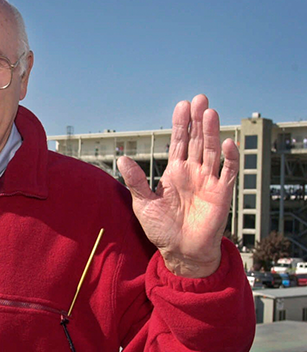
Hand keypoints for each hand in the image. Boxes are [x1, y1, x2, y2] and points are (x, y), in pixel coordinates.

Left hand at [117, 95, 238, 277]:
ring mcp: (208, 181)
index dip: (181, 124)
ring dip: (211, 132)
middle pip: (197, 141)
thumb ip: (136, 181)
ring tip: (209, 112)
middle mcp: (193, 172)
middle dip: (198, 121)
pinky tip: (227, 142)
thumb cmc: (161, 229)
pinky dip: (229, 158)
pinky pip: (227, 173)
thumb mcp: (143, 204)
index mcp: (174, 172)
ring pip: (212, 151)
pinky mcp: (221, 194)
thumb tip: (122, 159)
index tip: (181, 105)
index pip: (179, 142)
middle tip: (200, 99)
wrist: (180, 252)